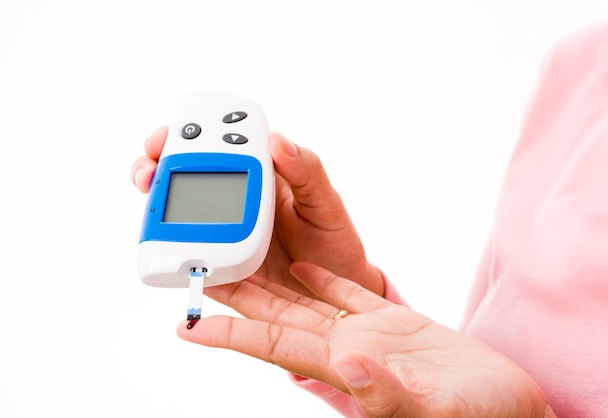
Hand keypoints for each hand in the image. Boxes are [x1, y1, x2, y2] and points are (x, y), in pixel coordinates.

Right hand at [130, 127, 384, 296]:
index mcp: (260, 176)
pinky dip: (171, 254)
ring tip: (151, 210)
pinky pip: (191, 257)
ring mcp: (223, 232)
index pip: (218, 145)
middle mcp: (235, 200)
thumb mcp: (326, 203)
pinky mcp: (221, 266)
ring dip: (155, 206)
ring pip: (179, 213)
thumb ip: (306, 171)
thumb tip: (276, 139)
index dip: (189, 134)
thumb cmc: (332, 241)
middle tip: (147, 171)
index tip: (171, 133)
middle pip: (186, 175)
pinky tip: (165, 253)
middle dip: (156, 166)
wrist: (336, 293)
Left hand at [178, 262, 552, 417]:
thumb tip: (348, 362)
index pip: (273, 346)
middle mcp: (347, 349)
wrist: (510, 408)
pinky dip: (323, 278)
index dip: (230, 334)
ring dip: (271, 280)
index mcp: (346, 368)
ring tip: (240, 258)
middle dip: (237, 296)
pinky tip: (302, 262)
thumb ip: (386, 391)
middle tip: (199, 274)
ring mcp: (367, 334)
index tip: (186, 325)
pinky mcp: (392, 322)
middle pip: (278, 317)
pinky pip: (346, 294)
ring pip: (306, 300)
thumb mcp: (432, 408)